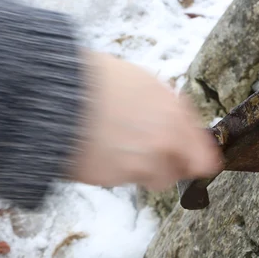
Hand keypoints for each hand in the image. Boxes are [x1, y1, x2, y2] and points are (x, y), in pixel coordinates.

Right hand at [71, 50, 221, 190]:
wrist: (53, 95)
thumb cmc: (97, 79)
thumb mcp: (145, 81)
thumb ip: (171, 107)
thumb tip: (180, 120)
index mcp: (175, 120)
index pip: (205, 158)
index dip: (200, 156)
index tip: (197, 157)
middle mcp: (162, 147)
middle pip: (181, 173)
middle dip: (172, 162)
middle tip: (155, 147)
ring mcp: (136, 167)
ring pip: (155, 180)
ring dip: (146, 169)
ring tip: (125, 147)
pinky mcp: (111, 180)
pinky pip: (124, 179)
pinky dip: (117, 168)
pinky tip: (103, 148)